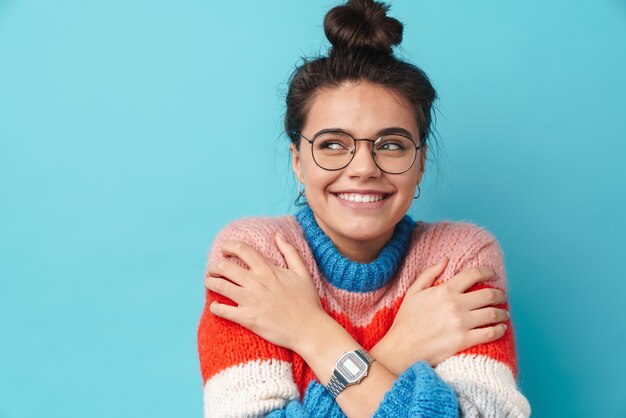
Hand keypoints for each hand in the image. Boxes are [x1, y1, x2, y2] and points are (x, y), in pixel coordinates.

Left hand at [204, 233, 325, 350]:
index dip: (229, 246)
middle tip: (212, 269)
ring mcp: (250, 300)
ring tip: (209, 282)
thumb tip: (278, 235)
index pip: (242, 250)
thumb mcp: (302, 272)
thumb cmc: (307, 301)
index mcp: (268, 270)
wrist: (309, 329)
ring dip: (210, 282)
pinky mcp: (247, 318)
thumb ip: (290, 252)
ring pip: (220, 286)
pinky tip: (215, 306)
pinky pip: (223, 310)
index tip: (224, 249)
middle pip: (225, 267)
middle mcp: (256, 283)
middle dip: (214, 266)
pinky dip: (215, 307)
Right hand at [372, 258, 508, 372]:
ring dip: (502, 312)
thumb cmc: (407, 320)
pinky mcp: (464, 341)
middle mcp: (456, 305)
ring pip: (493, 314)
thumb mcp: (414, 292)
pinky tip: (500, 328)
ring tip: (503, 313)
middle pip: (489, 294)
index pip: (473, 274)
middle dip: (499, 294)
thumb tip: (446, 260)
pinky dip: (500, 330)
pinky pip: (490, 333)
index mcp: (444, 290)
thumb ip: (430, 273)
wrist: (402, 348)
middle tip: (501, 296)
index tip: (493, 274)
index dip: (487, 272)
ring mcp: (461, 323)